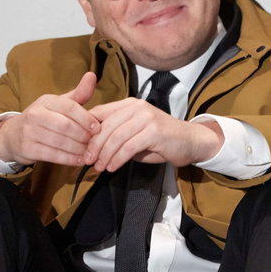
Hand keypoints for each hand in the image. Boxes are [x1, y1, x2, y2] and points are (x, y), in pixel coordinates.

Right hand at [0, 72, 99, 165]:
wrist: (13, 135)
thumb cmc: (44, 118)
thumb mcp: (59, 104)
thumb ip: (78, 94)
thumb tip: (92, 75)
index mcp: (46, 101)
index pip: (70, 107)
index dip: (86, 119)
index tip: (98, 128)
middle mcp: (35, 114)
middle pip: (66, 126)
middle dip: (84, 136)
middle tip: (95, 143)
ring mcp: (29, 132)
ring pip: (60, 142)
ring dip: (79, 149)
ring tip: (90, 153)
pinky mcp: (27, 148)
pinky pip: (53, 155)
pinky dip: (69, 159)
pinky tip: (80, 160)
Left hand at [84, 99, 224, 172]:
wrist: (190, 142)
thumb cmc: (160, 140)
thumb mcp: (134, 133)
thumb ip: (116, 134)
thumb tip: (92, 146)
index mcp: (129, 104)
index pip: (99, 113)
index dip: (87, 132)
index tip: (80, 148)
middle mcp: (137, 107)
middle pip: (106, 126)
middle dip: (94, 146)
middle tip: (87, 161)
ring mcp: (146, 118)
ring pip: (116, 137)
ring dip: (105, 155)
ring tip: (99, 167)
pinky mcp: (154, 131)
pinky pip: (129, 146)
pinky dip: (118, 159)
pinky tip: (112, 167)